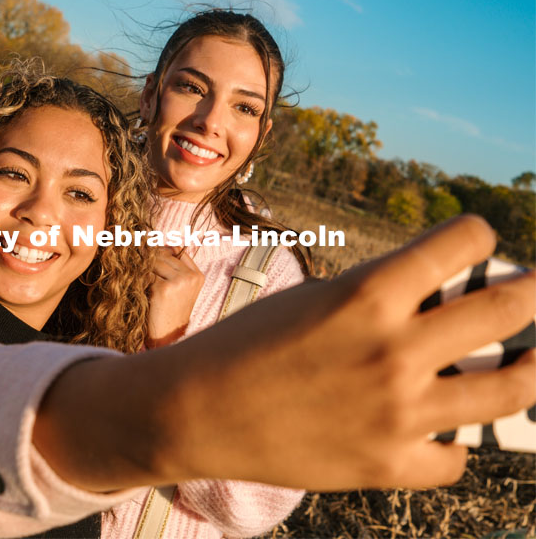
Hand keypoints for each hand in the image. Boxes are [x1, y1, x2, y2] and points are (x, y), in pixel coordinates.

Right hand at [35, 215, 535, 492]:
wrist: (197, 411)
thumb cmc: (249, 343)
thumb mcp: (315, 301)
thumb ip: (384, 299)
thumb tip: (453, 301)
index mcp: (369, 293)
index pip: (464, 242)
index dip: (479, 235)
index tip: (481, 242)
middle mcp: (394, 349)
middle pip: (507, 309)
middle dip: (533, 292)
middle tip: (535, 290)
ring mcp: (397, 413)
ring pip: (510, 389)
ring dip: (531, 369)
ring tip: (532, 360)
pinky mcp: (388, 465)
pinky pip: (454, 456)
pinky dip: (451, 441)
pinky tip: (438, 431)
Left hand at [146, 247, 203, 348]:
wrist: (167, 336)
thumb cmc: (169, 310)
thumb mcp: (179, 288)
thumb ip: (173, 267)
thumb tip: (155, 244)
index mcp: (197, 275)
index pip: (176, 249)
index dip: (159, 250)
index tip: (146, 250)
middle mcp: (190, 277)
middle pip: (162, 255)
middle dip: (148, 259)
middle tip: (135, 262)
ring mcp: (179, 282)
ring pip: (153, 263)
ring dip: (143, 269)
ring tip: (137, 277)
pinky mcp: (164, 289)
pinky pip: (145, 274)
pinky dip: (139, 280)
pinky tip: (139, 288)